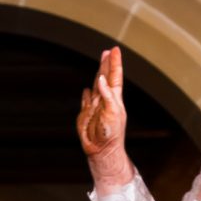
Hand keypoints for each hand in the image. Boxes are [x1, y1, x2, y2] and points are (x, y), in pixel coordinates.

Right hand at [76, 46, 127, 166]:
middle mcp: (105, 100)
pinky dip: (86, 94)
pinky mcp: (85, 115)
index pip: (114, 76)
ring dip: (98, 75)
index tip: (114, 50)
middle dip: (106, 64)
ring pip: (96, 86)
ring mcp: (95, 107)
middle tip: (108, 52)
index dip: (114, 63)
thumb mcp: (113, 112)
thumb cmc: (111, 134)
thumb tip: (102, 79)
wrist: (102, 150)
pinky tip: (87, 90)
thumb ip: (107, 95)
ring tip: (101, 65)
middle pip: (105, 78)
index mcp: (114, 98)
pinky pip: (85, 101)